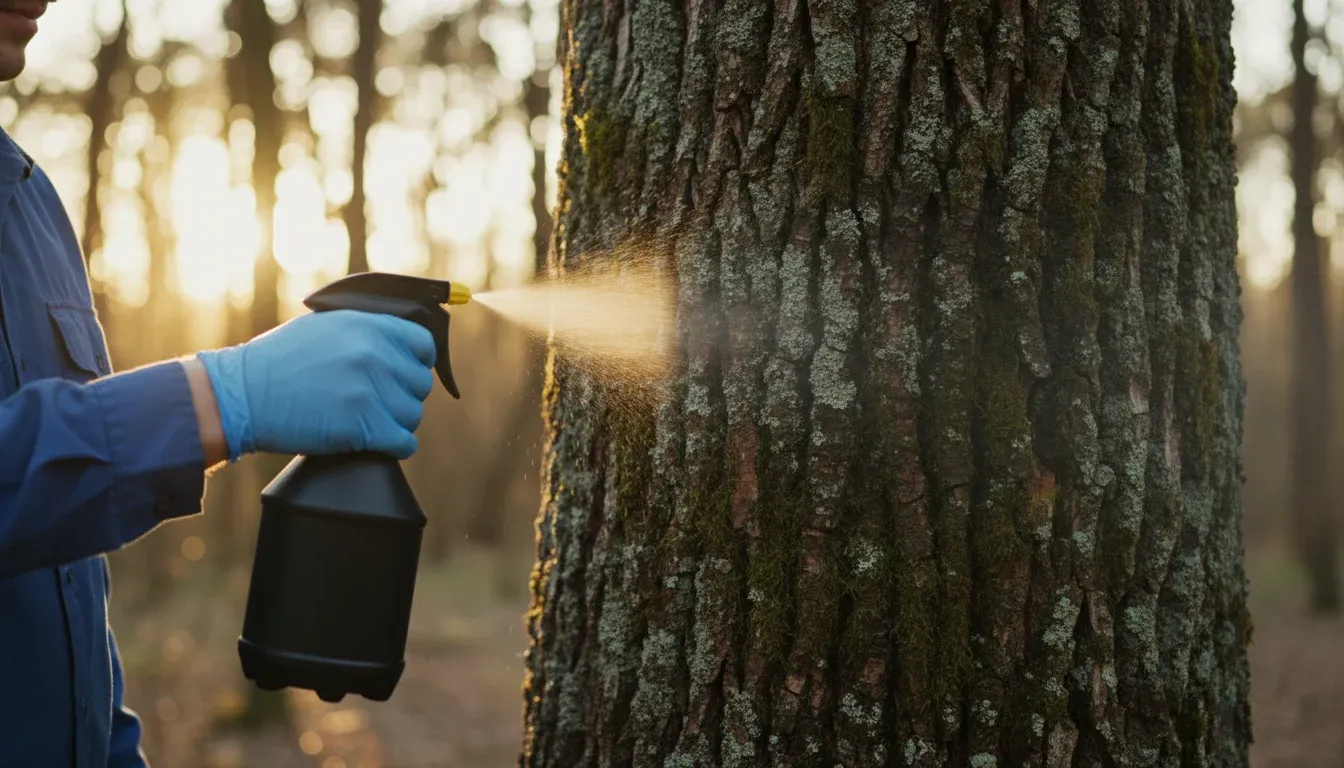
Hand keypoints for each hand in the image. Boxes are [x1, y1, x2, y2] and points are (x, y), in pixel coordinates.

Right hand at [195, 310, 435, 459]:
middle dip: (401, 396)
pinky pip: (404, 442)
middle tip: (377, 404)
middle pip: (419, 384)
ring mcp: (370, 390)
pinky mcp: (362, 425)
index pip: (423, 343)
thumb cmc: (277, 362)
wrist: (239, 395)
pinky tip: (377, 444)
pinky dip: (395, 447)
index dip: (416, 362)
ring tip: (369, 423)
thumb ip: (363, 331)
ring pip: (413, 415)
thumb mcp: (324, 326)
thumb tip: (398, 345)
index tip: (403, 375)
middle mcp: (374, 354)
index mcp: (369, 325)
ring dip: (396, 423)